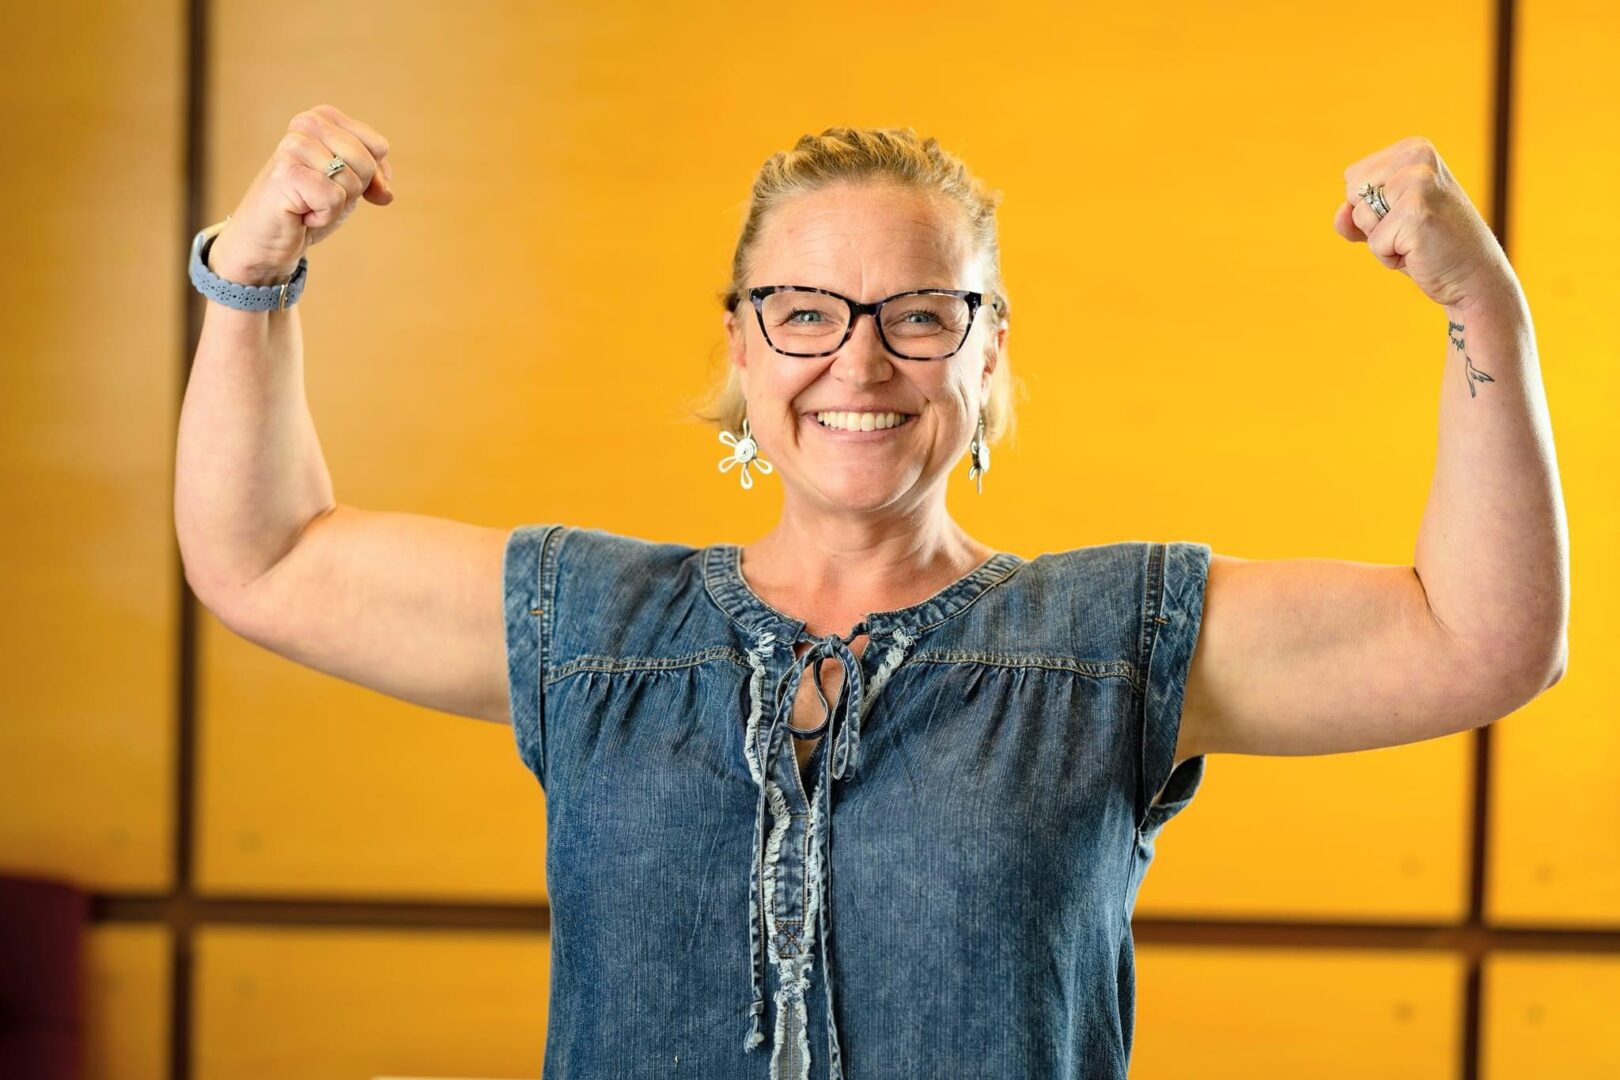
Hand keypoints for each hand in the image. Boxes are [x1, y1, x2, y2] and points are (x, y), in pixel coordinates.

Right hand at [208, 103, 394, 285]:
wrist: (268, 237)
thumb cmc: (309, 205)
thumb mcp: (351, 185)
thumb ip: (375, 177)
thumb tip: (385, 193)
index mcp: (324, 118)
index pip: (378, 147)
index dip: (371, 176)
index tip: (340, 184)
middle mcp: (307, 123)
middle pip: (367, 163)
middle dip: (352, 191)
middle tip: (320, 194)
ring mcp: (293, 146)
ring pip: (351, 181)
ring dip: (335, 205)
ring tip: (308, 202)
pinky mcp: (286, 172)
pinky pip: (333, 198)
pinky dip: (323, 215)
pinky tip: (300, 212)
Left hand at [1334, 136, 1516, 309]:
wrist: (1473, 274)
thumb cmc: (1428, 246)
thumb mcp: (1387, 221)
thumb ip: (1356, 214)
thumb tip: (1340, 215)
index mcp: (1412, 149)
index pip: (1352, 177)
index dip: (1369, 207)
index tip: (1405, 214)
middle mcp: (1417, 157)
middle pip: (1351, 192)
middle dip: (1371, 221)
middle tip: (1410, 229)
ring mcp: (1419, 182)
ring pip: (1360, 216)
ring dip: (1380, 240)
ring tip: (1415, 240)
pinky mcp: (1416, 212)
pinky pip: (1374, 242)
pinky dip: (1390, 257)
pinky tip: (1419, 252)